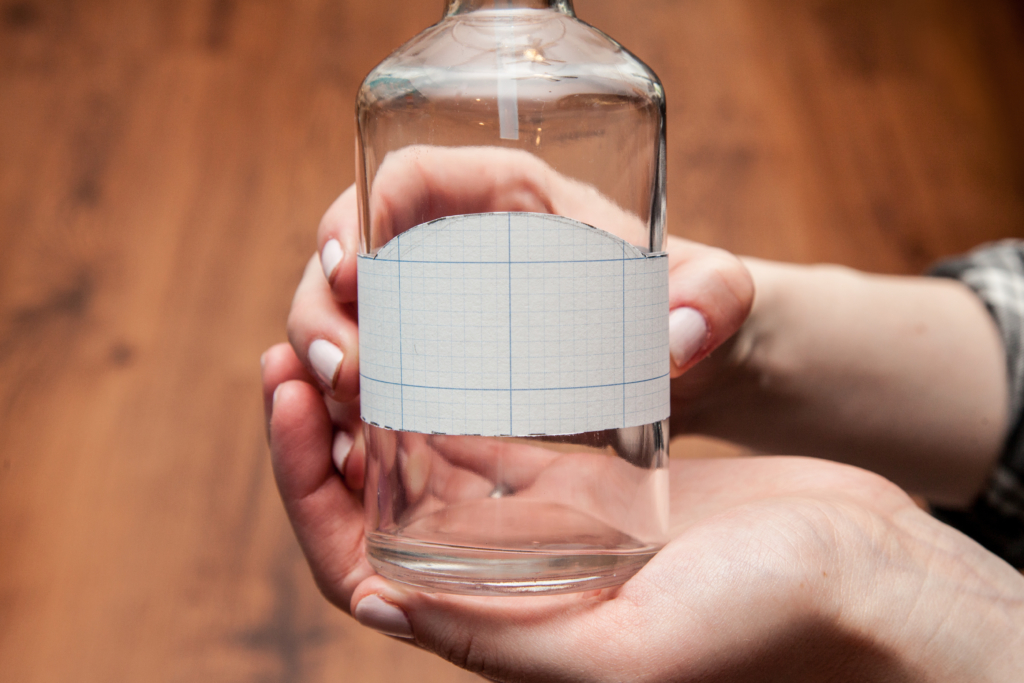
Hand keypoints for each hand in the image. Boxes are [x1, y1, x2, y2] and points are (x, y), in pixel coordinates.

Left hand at [263, 342, 1023, 681]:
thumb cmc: (765, 618)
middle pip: (380, 502)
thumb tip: (374, 602)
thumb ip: (503, 641)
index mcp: (502, 626)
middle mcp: (510, 575)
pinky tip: (440, 334)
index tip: (285, 396)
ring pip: (435, 458)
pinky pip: (505, 428)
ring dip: (384, 399)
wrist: (861, 571)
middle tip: (297, 344)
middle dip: (325, 430)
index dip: (302, 486)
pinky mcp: (594, 478)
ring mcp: (550, 523)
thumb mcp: (629, 650)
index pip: (357, 564)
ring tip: (357, 326)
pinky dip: (460, 386)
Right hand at [286, 145, 753, 450]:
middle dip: (324, 306)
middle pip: (354, 252)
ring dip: (323, 359)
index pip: (410, 178)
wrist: (682, 361)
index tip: (351, 271)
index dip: (359, 212)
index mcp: (511, 199)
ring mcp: (440, 309)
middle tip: (342, 371)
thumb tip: (680, 338)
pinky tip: (349, 448)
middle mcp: (460, 246)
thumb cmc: (687, 305)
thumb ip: (718, 299)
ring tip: (339, 413)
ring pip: (348, 318)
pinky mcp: (439, 366)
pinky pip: (372, 372)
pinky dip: (347, 404)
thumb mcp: (715, 293)